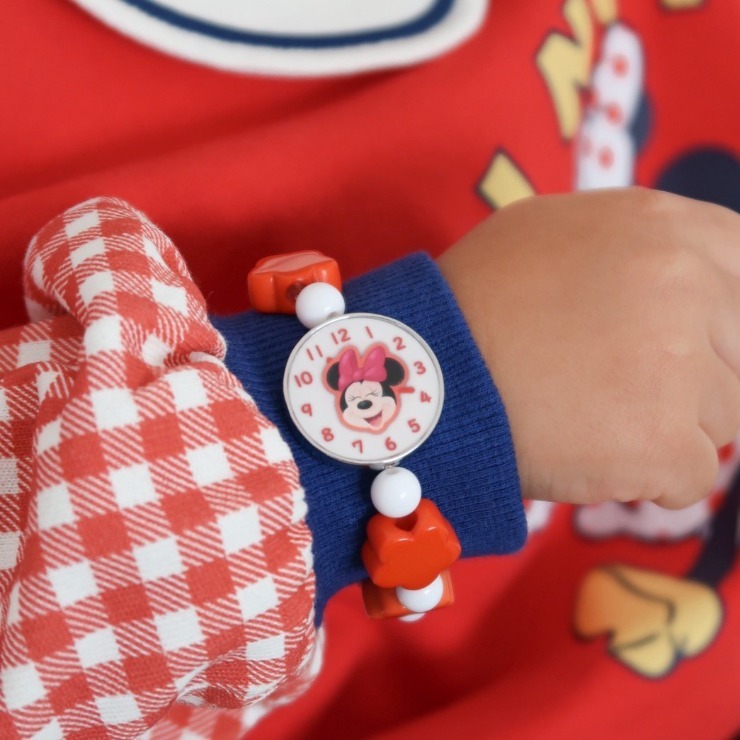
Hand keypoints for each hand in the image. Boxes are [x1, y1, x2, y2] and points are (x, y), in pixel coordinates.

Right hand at [438, 188, 739, 507]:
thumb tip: (692, 274)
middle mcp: (687, 286)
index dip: (724, 317)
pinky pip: (692, 477)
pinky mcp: (662, 442)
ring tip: (592, 418)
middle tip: (624, 385)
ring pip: (725, 420)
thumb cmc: (478, 300)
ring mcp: (681, 367)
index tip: (697, 342)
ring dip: (668, 428)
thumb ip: (637, 244)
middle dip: (701, 377)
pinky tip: (591, 456)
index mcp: (664, 229)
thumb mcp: (553, 231)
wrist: (422, 371)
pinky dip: (649, 479)